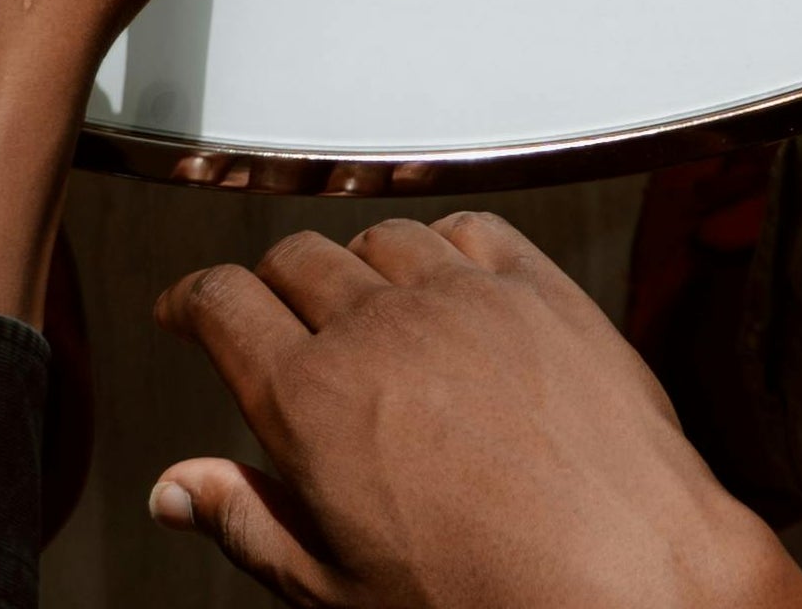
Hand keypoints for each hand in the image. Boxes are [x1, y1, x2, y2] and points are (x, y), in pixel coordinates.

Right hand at [148, 215, 801, 608]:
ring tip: (362, 304)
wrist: (624, 574)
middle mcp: (380, 329)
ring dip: (357, 264)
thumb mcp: (334, 589)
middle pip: (295, 259)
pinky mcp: (540, 289)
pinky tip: (448, 278)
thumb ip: (248, 524)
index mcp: (312, 400)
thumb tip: (177, 489)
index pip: (223, 303)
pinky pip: (473, 229)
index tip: (187, 308)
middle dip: (270, 284)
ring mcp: (464, 298)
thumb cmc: (485, 594)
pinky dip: (444, 244)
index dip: (191, 299)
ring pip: (380, 236)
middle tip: (273, 316)